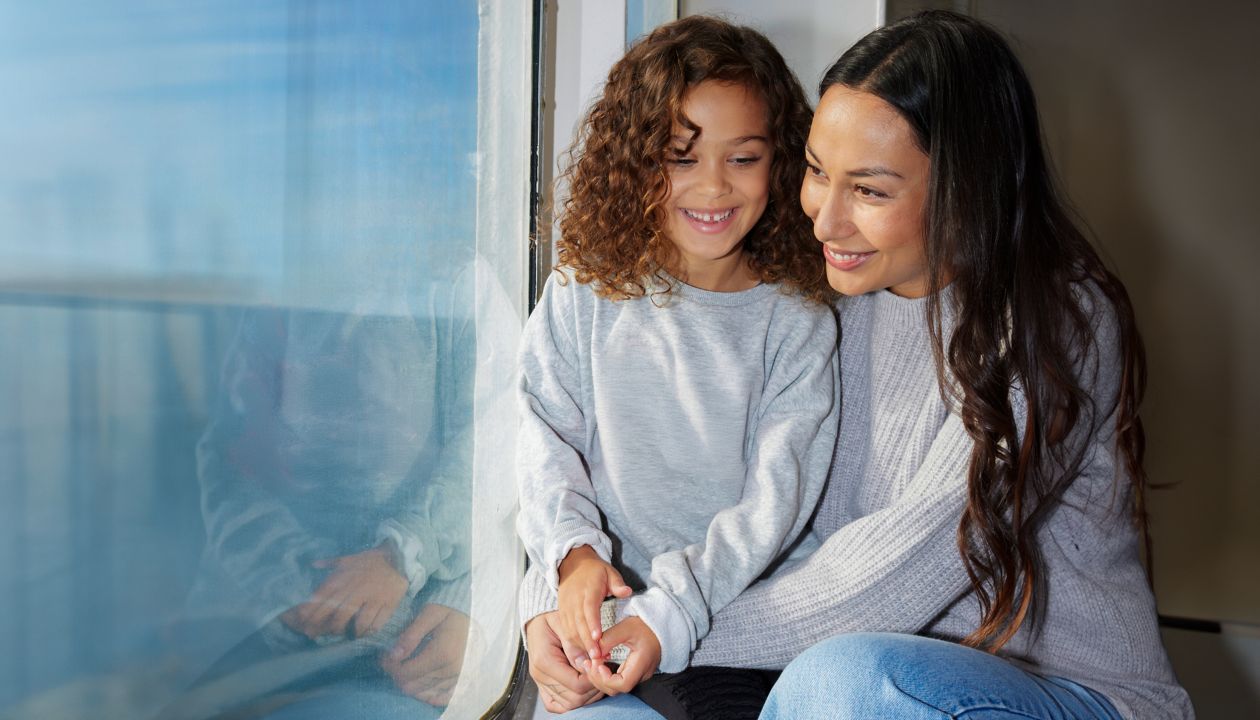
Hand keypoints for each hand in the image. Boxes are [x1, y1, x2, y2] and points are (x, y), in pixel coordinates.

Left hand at [279, 544, 407, 638]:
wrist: (399, 557)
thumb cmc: (371, 561)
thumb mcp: (348, 558)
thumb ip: (330, 563)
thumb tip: (314, 564)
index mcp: (344, 578)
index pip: (324, 599)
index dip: (312, 614)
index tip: (304, 624)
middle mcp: (356, 589)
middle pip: (338, 615)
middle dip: (327, 628)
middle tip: (321, 634)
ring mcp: (372, 598)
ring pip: (356, 622)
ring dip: (348, 632)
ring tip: (344, 634)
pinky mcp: (387, 604)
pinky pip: (375, 623)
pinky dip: (367, 631)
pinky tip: (362, 633)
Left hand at [382, 603, 468, 705]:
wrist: (473, 612)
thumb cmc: (449, 610)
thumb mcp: (429, 614)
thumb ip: (410, 635)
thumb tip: (393, 656)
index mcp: (442, 653)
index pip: (406, 673)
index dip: (389, 667)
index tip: (383, 656)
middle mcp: (451, 669)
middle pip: (412, 685)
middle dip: (397, 673)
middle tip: (392, 660)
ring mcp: (458, 677)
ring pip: (424, 692)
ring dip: (409, 682)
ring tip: (405, 665)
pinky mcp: (461, 679)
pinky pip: (442, 697)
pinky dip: (428, 694)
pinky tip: (421, 687)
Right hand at [526, 611, 603, 712]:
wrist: (536, 621)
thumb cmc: (551, 619)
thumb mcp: (565, 623)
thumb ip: (576, 644)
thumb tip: (589, 663)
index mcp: (544, 660)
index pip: (576, 684)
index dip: (593, 678)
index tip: (601, 665)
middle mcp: (539, 676)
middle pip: (574, 698)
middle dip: (593, 689)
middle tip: (602, 672)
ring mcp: (540, 683)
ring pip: (569, 705)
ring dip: (587, 696)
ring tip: (596, 678)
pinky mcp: (542, 687)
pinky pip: (557, 705)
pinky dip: (573, 702)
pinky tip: (583, 689)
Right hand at [557, 546, 631, 664]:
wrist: (571, 565)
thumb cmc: (594, 571)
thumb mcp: (609, 571)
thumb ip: (617, 583)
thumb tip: (627, 591)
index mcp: (587, 590)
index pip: (589, 608)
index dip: (592, 623)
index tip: (597, 637)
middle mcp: (574, 600)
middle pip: (578, 623)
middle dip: (587, 641)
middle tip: (597, 657)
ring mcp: (566, 608)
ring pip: (570, 630)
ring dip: (581, 645)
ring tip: (593, 659)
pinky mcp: (562, 614)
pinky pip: (566, 631)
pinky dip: (574, 643)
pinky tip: (584, 653)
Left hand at [588, 617, 659, 695]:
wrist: (660, 625)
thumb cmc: (645, 625)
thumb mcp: (626, 627)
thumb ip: (608, 639)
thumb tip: (592, 654)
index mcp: (643, 663)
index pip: (623, 684)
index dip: (606, 679)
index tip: (597, 663)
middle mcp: (642, 674)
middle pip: (617, 689)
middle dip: (598, 679)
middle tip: (587, 663)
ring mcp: (638, 675)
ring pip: (616, 687)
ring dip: (600, 678)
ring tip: (589, 663)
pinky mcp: (634, 672)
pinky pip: (617, 681)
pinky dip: (605, 675)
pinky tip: (597, 663)